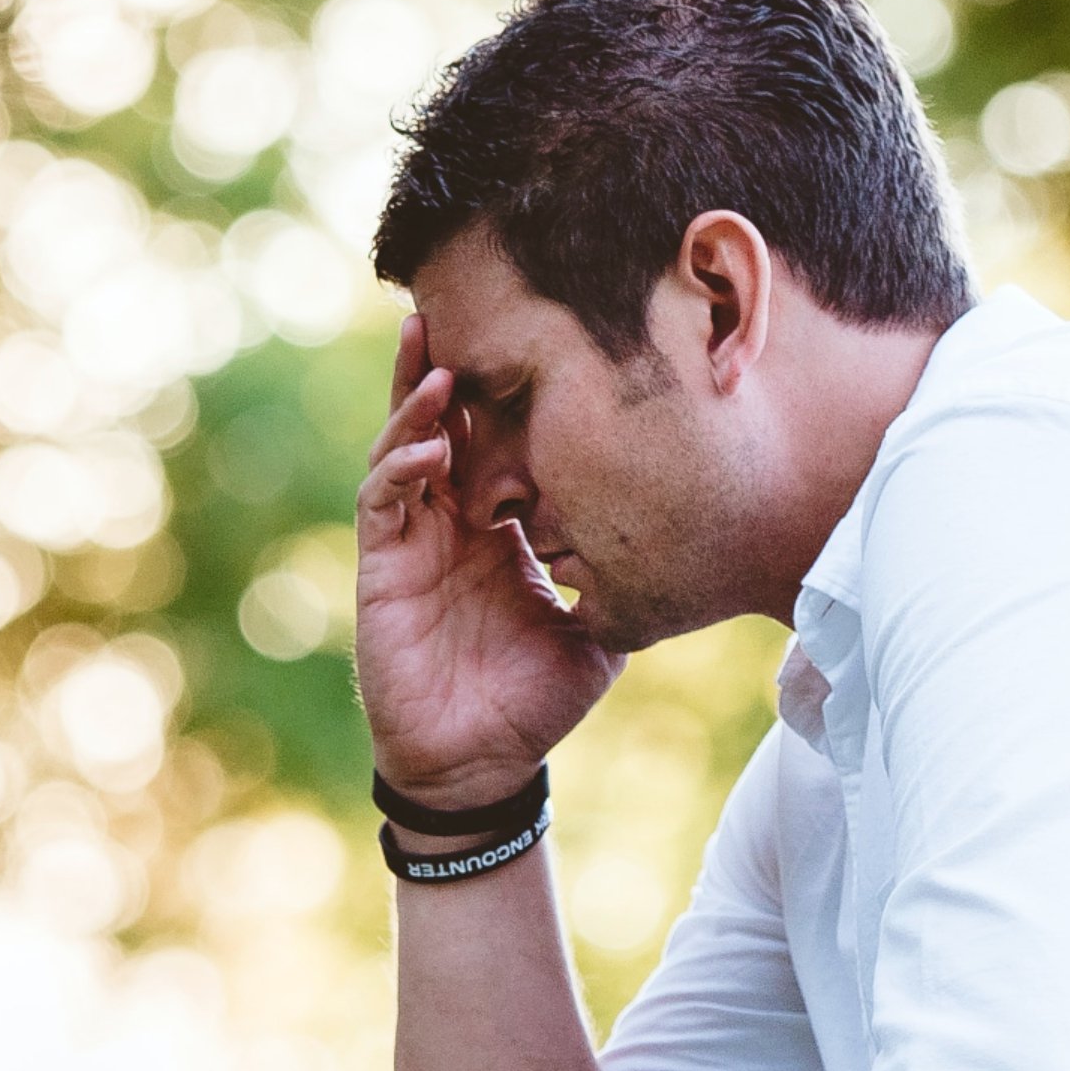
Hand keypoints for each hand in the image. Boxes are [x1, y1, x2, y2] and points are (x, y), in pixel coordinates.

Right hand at [357, 310, 617, 809]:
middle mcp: (453, 521)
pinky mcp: (383, 569)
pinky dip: (401, 468)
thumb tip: (686, 547)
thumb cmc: (533, 700)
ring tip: (437, 361)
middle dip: (445, 366)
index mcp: (500, 526)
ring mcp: (413, 540)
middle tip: (458, 306)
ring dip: (415, 404)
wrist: (480, 765)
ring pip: (404, 448)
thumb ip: (622, 585)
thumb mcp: (598, 632)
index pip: (497, 440)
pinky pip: (384, 502)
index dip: (505, 391)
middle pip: (441, 424)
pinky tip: (428, 449)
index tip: (534, 337)